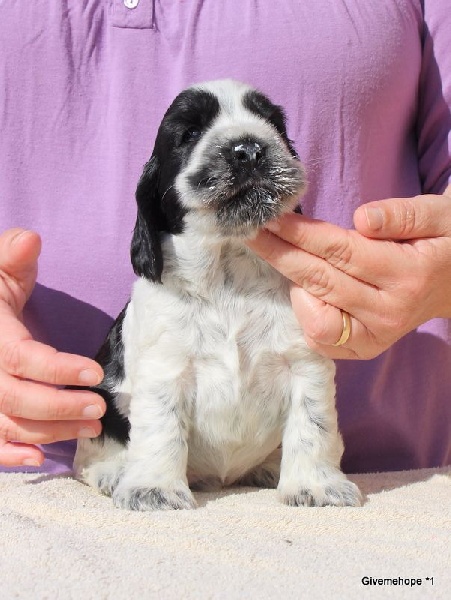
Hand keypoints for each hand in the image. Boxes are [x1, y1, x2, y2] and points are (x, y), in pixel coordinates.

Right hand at [0, 229, 104, 466]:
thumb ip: (11, 255)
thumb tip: (30, 239)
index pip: (22, 359)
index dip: (58, 371)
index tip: (96, 375)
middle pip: (17, 400)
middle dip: (61, 408)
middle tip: (100, 409)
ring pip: (9, 424)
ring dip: (51, 432)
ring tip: (92, 428)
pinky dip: (10, 456)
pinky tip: (38, 459)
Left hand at [246, 191, 450, 359]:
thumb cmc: (443, 244)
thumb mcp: (440, 217)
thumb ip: (404, 215)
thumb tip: (362, 219)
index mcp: (407, 275)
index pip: (340, 251)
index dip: (300, 233)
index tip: (270, 217)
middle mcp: (389, 312)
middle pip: (319, 281)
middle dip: (279, 254)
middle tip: (251, 231)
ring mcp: (376, 336)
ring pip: (314, 318)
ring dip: (294, 284)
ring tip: (293, 257)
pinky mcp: (366, 348)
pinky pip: (320, 339)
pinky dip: (305, 313)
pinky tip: (308, 289)